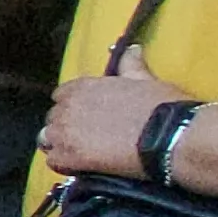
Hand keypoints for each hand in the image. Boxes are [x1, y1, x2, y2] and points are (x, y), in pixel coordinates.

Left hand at [41, 46, 187, 177]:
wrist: (169, 135)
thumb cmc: (161, 105)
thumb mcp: (145, 79)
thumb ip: (130, 65)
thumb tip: (132, 49)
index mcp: (82, 86)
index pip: (61, 95)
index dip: (73, 106)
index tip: (87, 116)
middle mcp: (67, 107)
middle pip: (54, 118)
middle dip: (67, 126)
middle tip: (88, 137)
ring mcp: (65, 132)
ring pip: (48, 139)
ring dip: (61, 144)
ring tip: (83, 153)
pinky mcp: (70, 156)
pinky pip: (54, 161)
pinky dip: (65, 164)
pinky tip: (81, 167)